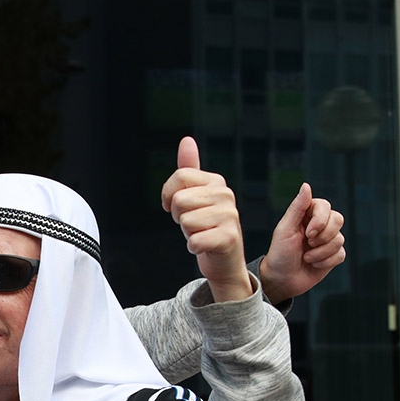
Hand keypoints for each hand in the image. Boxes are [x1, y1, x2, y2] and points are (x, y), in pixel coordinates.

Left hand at [161, 137, 251, 302]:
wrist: (224, 260)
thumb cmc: (206, 227)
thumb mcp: (195, 196)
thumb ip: (189, 169)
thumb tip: (186, 140)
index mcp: (216, 182)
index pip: (179, 177)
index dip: (169, 196)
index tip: (177, 208)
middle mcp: (226, 195)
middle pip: (179, 200)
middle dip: (179, 217)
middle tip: (194, 225)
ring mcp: (230, 216)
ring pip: (184, 221)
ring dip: (187, 232)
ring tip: (202, 234)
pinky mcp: (228, 238)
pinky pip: (193, 241)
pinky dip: (193, 247)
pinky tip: (205, 246)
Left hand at [259, 183, 345, 303]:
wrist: (281, 279)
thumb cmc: (279, 253)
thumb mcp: (285, 229)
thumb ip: (297, 207)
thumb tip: (306, 185)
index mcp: (306, 215)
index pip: (325, 206)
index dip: (321, 219)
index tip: (308, 233)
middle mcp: (319, 225)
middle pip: (338, 219)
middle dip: (323, 236)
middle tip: (307, 244)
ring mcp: (327, 240)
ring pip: (340, 239)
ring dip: (321, 252)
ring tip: (306, 257)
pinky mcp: (333, 255)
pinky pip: (341, 254)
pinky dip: (326, 261)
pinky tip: (313, 264)